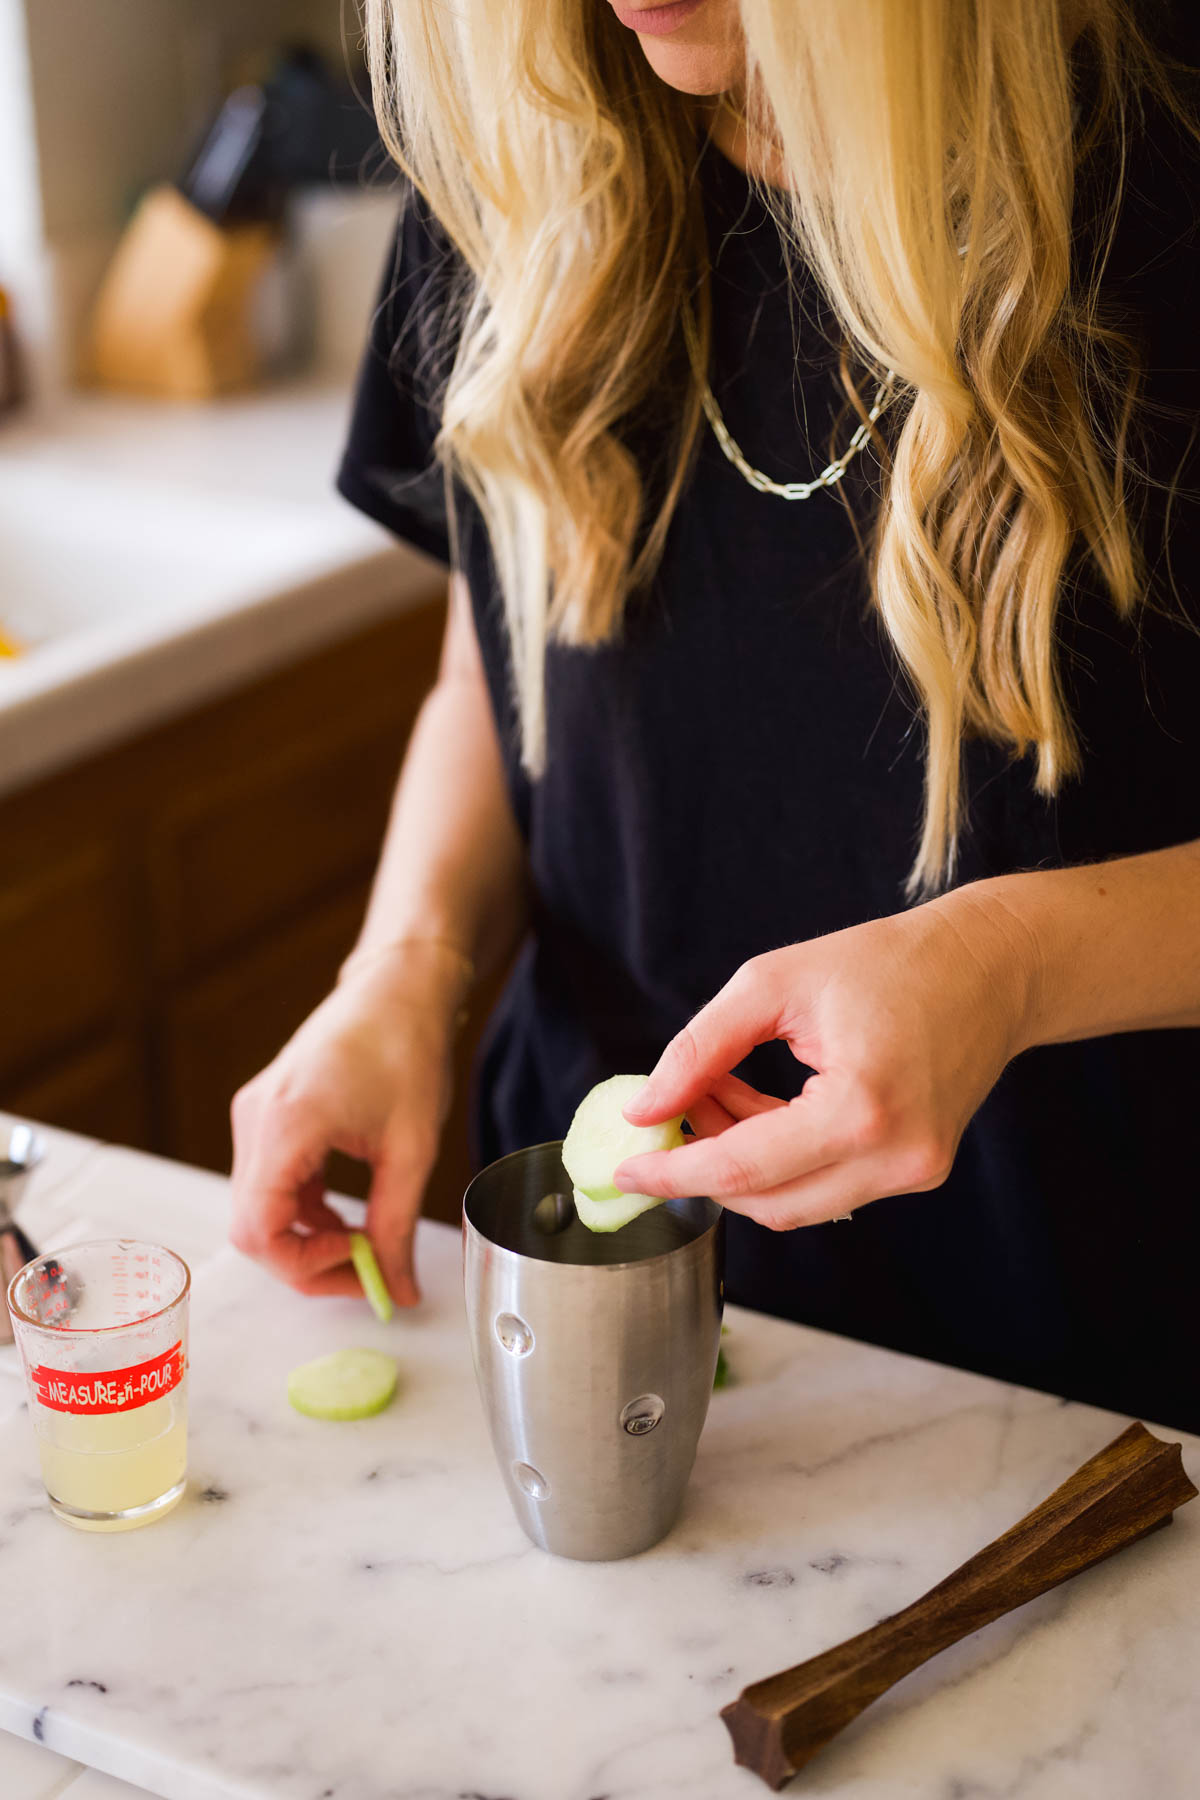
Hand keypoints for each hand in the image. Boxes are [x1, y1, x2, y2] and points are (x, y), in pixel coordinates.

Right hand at [229, 944, 464, 1303]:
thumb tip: (399, 1289)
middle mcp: (255, 1120)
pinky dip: (302, 1209)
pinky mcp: (265, 1114)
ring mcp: (254, 1115)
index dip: (305, 1266)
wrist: (397, 987)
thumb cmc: (406, 1048)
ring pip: (258, 1208)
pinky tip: (345, 1213)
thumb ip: (398, 1225)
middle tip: (367, 1270)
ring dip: (306, 1237)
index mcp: (286, 1124)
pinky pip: (269, 1182)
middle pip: (253, 1225)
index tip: (359, 1268)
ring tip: (365, 1240)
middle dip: (307, 1261)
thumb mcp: (412, 1147)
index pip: (261, 1228)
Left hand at [614, 890, 1040, 1228]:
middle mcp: (896, 1157)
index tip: (624, 1169)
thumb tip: (644, 1109)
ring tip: (714, 1097)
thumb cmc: (889, 962)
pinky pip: (827, 1187)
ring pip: (794, 1204)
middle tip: (666, 1118)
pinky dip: (780, 1160)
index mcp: (862, 1109)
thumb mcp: (774, 983)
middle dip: (703, 1167)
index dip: (673, 1172)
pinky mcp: (920, 1171)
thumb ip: (699, 1049)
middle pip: (766, 1202)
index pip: (742, 1169)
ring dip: (740, 1164)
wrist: (990, 967)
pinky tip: (757, 1107)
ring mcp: (915, 1172)